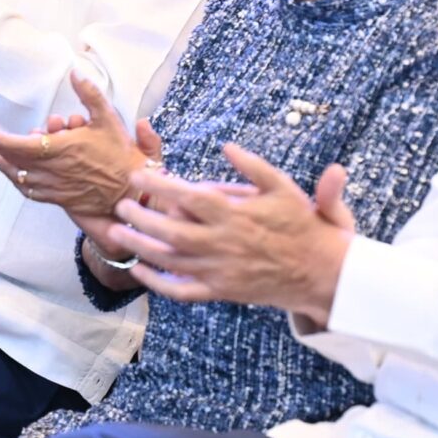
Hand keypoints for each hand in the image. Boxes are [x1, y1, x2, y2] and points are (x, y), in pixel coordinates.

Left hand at [0, 69, 157, 227]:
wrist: (132, 191)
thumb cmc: (121, 155)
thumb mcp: (108, 118)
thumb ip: (89, 94)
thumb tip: (74, 73)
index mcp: (61, 149)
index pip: (17, 145)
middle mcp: (53, 170)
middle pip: (13, 161)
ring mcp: (54, 186)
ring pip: (19, 178)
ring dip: (4, 164)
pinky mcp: (59, 198)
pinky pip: (30, 192)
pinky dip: (19, 181)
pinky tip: (16, 174)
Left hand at [106, 146, 353, 322]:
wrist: (321, 272)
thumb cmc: (303, 225)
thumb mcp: (284, 187)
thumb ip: (254, 166)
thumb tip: (227, 146)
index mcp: (235, 214)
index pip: (189, 197)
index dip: (160, 186)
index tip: (138, 174)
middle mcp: (222, 243)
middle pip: (170, 230)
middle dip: (140, 216)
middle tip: (121, 203)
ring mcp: (219, 270)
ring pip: (170, 260)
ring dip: (139, 246)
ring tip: (116, 233)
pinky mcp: (221, 291)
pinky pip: (182, 290)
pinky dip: (157, 283)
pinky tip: (140, 270)